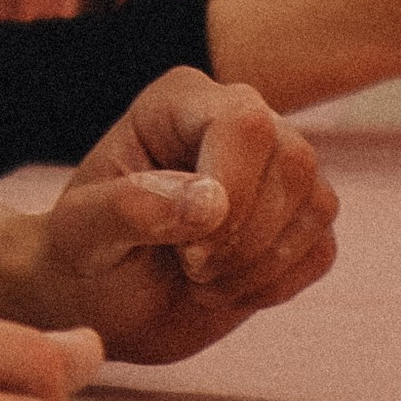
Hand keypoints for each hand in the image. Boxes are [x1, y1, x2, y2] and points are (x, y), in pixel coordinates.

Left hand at [0, 67, 338, 364]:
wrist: (100, 298)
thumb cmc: (80, 254)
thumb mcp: (79, 235)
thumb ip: (128, 209)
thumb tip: (207, 203)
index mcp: (178, 102)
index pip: (244, 122)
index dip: (232, 188)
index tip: (189, 251)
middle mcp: (236, 120)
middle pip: (294, 160)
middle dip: (245, 237)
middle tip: (188, 268)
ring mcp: (274, 167)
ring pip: (316, 203)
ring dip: (259, 265)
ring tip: (199, 280)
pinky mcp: (296, 218)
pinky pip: (321, 247)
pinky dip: (276, 284)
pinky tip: (226, 290)